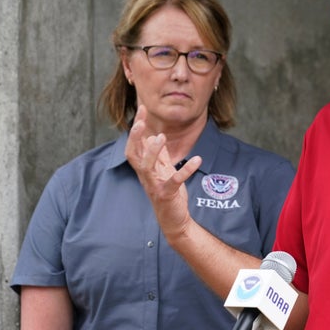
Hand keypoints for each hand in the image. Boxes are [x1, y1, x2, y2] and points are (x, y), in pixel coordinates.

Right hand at [124, 105, 201, 239]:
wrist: (174, 220)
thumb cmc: (168, 194)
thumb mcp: (163, 171)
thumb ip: (159, 156)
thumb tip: (153, 137)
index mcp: (145, 168)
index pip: (135, 145)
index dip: (136, 128)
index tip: (141, 109)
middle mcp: (146, 176)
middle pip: (132, 154)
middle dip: (135, 137)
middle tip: (141, 121)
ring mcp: (154, 186)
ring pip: (146, 167)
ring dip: (152, 152)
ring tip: (161, 137)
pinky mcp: (166, 195)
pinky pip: (174, 181)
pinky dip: (185, 170)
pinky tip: (196, 159)